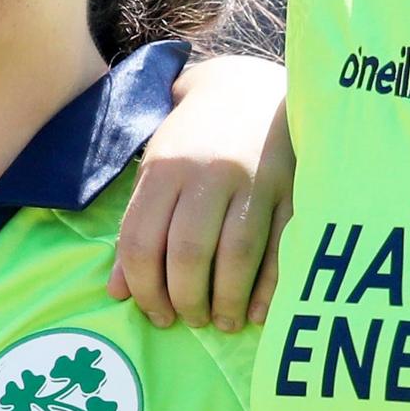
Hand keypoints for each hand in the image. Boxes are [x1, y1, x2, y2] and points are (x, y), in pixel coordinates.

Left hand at [114, 56, 291, 331]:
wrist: (249, 89)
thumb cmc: (193, 139)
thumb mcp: (155, 170)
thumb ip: (137, 228)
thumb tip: (117, 292)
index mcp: (165, 169)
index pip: (143, 242)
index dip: (144, 289)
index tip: (155, 314)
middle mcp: (208, 174)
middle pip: (190, 253)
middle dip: (187, 300)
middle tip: (190, 320)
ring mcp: (254, 181)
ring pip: (237, 255)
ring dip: (227, 300)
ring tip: (222, 321)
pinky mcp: (291, 188)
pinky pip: (280, 247)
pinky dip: (268, 287)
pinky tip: (256, 311)